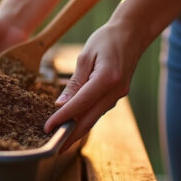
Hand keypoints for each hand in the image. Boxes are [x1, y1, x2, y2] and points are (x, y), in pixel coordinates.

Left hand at [43, 19, 146, 150]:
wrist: (132, 33)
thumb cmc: (106, 39)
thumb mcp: (85, 56)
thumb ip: (74, 83)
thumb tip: (60, 105)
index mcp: (107, 78)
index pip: (80, 104)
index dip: (62, 118)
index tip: (48, 129)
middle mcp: (115, 91)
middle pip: (89, 119)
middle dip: (70, 136)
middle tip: (53, 147)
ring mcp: (119, 95)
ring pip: (94, 117)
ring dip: (77, 129)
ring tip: (60, 139)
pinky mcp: (117, 95)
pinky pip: (99, 110)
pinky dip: (85, 118)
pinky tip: (73, 124)